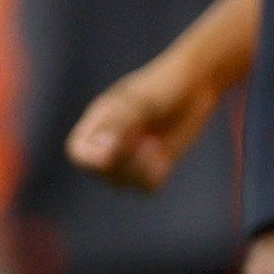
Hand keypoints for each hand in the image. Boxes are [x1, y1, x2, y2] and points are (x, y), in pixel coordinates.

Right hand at [68, 55, 216, 192]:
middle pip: (100, 173)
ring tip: (154, 146)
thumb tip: (101, 157)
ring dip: (139, 171)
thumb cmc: (163, 86)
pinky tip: (164, 157)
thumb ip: (119, 126)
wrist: (195, 85)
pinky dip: (155, 176)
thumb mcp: (141, 103)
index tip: (111, 153)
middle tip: (143, 141)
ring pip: (122, 184)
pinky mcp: (154, 166)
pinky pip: (147, 187)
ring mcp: (131, 157)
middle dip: (122, 162)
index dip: (91, 160)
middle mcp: (110, 143)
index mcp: (98, 123)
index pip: (78, 153)